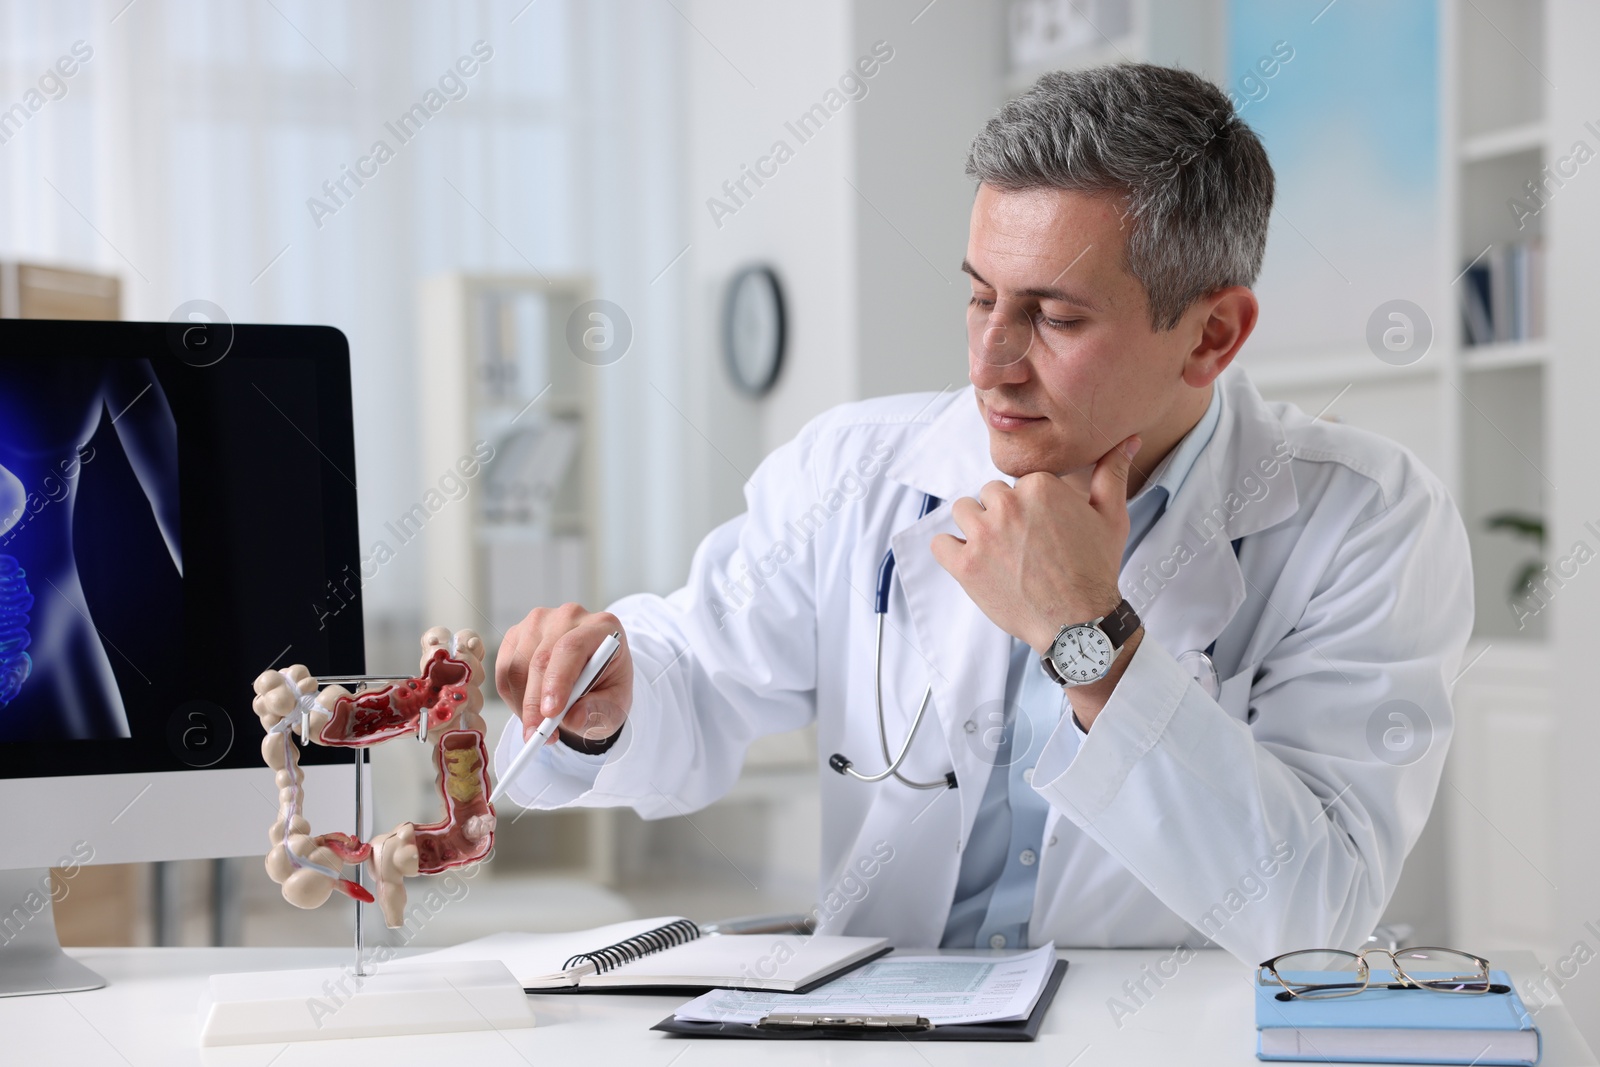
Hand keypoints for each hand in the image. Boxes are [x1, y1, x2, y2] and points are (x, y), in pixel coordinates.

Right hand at [495, 604, 632, 745]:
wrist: (594, 677)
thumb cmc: (607, 688)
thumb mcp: (615, 707)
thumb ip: (600, 712)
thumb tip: (573, 718)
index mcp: (602, 626)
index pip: (573, 647)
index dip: (558, 680)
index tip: (551, 713)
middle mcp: (569, 617)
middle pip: (541, 658)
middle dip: (535, 703)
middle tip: (537, 735)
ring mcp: (539, 622)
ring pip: (518, 666)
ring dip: (523, 703)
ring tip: (540, 725)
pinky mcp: (517, 633)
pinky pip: (504, 669)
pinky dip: (513, 696)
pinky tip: (530, 708)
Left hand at [931, 436, 1140, 651]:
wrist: (1078, 623)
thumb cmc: (1096, 570)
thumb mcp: (1111, 517)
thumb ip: (1111, 474)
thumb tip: (1127, 441)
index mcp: (1039, 486)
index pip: (1018, 483)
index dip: (1029, 506)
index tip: (1041, 529)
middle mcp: (1008, 505)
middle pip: (989, 494)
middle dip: (1002, 515)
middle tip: (1022, 544)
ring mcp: (983, 535)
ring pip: (963, 512)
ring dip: (976, 527)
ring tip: (999, 552)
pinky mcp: (965, 565)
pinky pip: (939, 543)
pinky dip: (951, 551)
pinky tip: (972, 561)